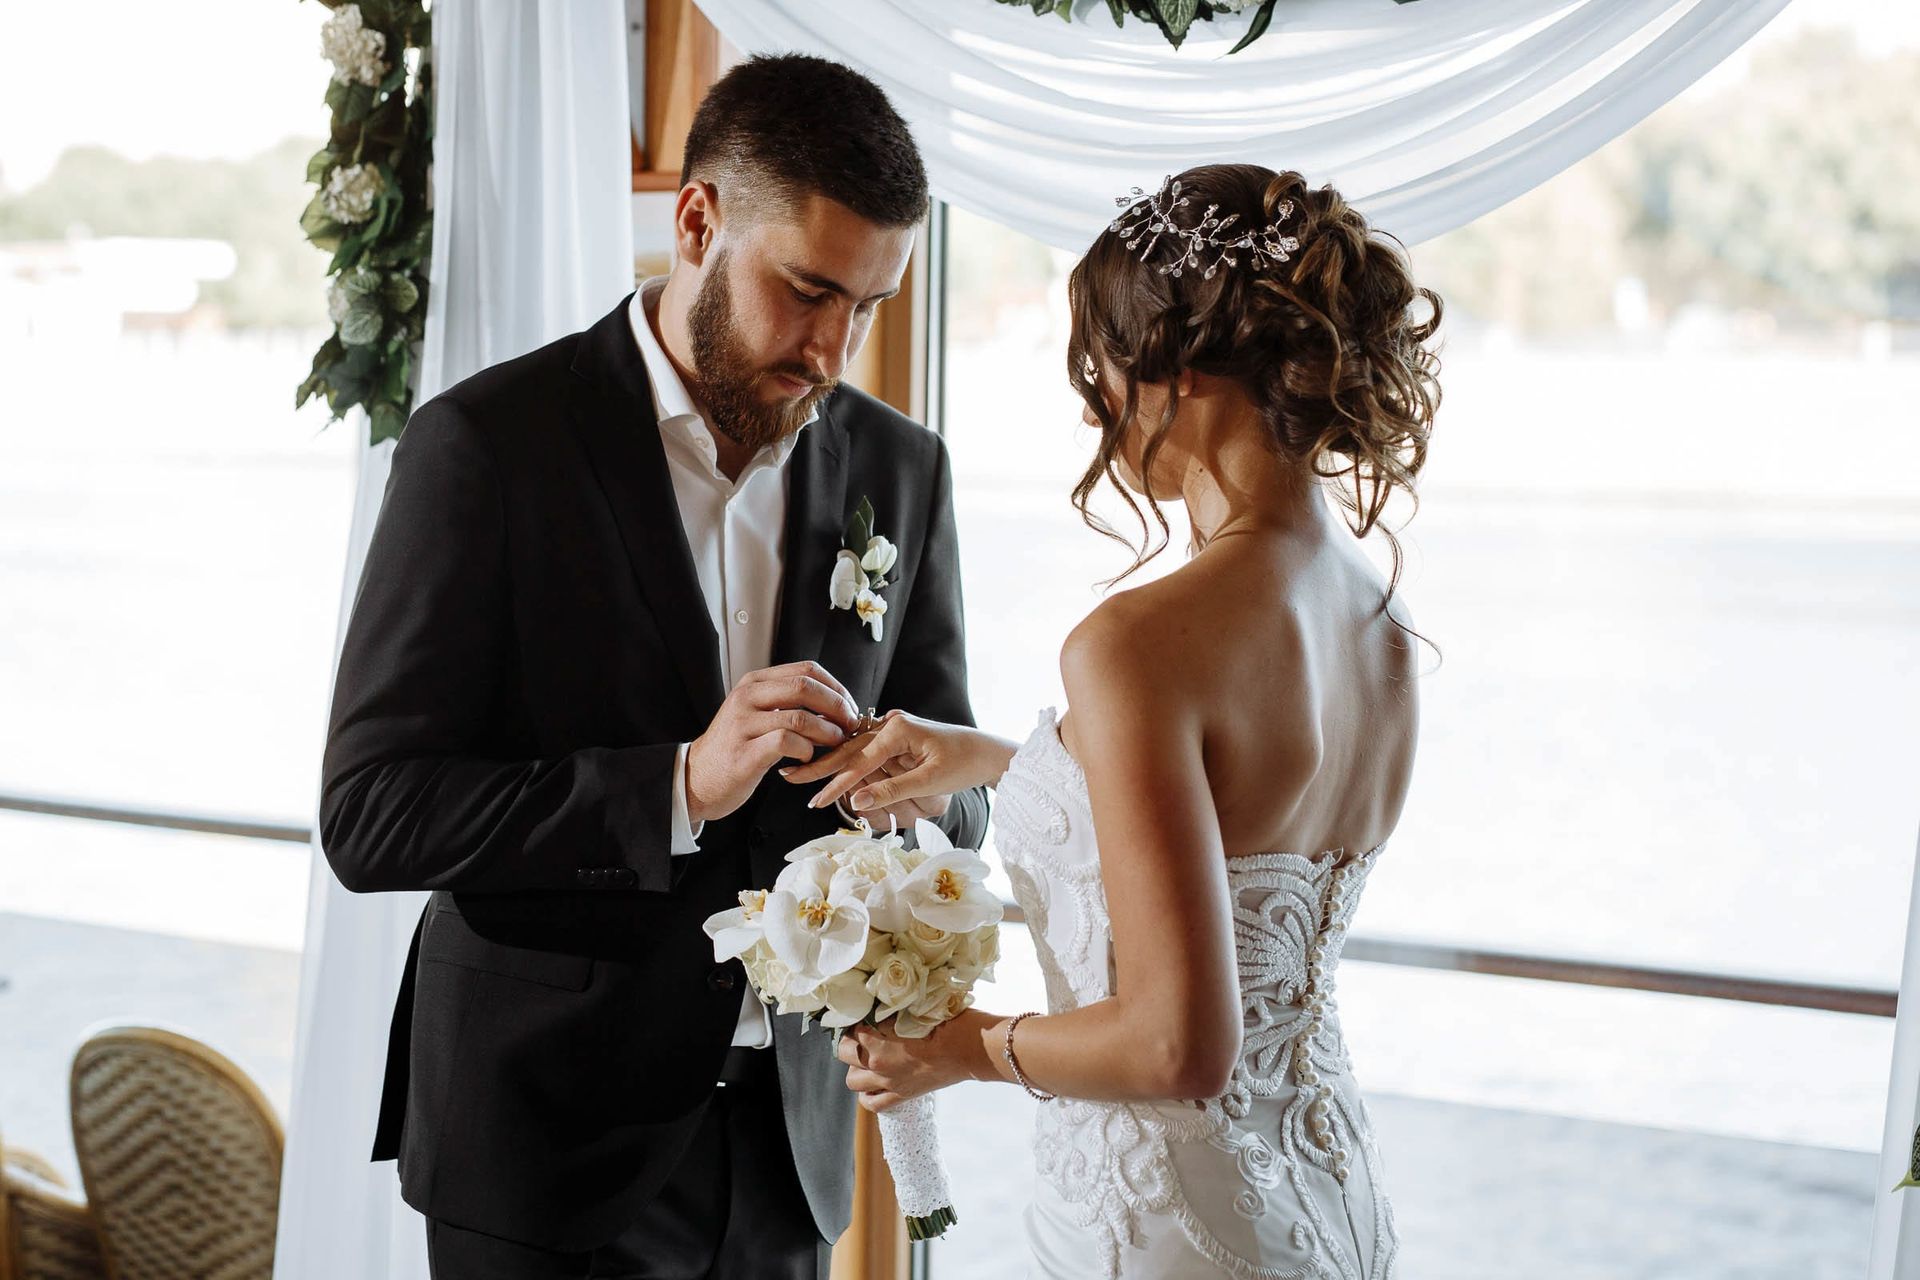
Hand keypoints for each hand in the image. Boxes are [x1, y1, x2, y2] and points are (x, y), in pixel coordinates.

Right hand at [686, 661, 860, 824]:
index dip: (836, 688)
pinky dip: (806, 750)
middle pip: (805, 687)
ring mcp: (743, 724)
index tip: (849, 707)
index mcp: (754, 682)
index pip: (806, 670)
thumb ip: (788, 702)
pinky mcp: (744, 752)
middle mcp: (747, 697)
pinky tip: (806, 758)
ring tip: (834, 743)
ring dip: (827, 732)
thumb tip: (836, 703)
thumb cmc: (736, 748)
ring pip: (800, 716)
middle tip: (849, 725)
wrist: (698, 778)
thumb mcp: (758, 713)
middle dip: (837, 706)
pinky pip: (786, 742)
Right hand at [781, 710, 1012, 819]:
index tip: (814, 799)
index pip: (858, 760)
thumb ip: (891, 790)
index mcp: (898, 729)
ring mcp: (893, 730)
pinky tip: (828, 771)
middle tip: (790, 778)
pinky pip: (866, 753)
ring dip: (830, 765)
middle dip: (820, 766)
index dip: (835, 782)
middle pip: (849, 749)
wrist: (986, 752)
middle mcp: (891, 724)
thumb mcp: (929, 780)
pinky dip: (848, 764)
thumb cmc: (964, 764)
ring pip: (854, 751)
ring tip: (802, 776)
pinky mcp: (896, 740)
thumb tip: (856, 802)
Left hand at [835, 1011, 997, 1112]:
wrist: (971, 1048)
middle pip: (844, 1054)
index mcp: (878, 1039)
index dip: (857, 1020)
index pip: (851, 1028)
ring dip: (857, 1068)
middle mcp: (878, 1063)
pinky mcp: (902, 1096)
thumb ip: (892, 1011)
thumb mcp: (916, 1007)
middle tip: (862, 1035)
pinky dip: (868, 1095)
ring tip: (868, 1058)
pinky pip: (872, 1104)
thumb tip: (879, 1007)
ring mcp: (889, 1082)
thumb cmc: (949, 1022)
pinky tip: (875, 1084)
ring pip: (853, 1080)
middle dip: (850, 1042)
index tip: (864, 1015)